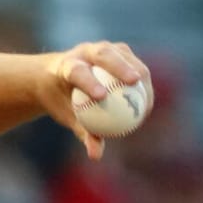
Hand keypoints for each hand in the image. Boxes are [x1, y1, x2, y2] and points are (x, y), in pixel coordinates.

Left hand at [41, 41, 150, 161]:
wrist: (54, 76)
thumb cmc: (59, 100)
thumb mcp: (65, 116)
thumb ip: (82, 131)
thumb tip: (96, 155)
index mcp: (64, 66)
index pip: (77, 71)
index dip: (89, 81)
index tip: (101, 97)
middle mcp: (82, 52)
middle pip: (103, 53)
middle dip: (120, 65)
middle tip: (134, 82)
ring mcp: (100, 48)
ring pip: (121, 53)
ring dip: (137, 70)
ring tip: (147, 95)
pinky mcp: (116, 50)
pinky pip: (132, 61)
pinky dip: (142, 78)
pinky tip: (149, 100)